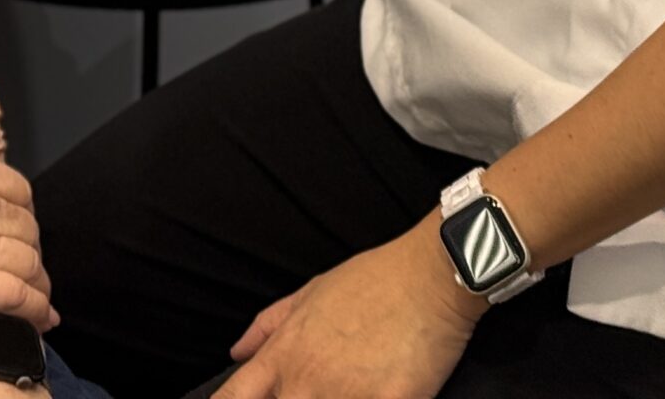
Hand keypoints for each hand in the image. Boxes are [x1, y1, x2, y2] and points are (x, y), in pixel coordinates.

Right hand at [0, 127, 55, 333]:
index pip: (14, 186)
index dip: (21, 209)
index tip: (16, 224)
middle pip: (26, 223)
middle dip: (31, 245)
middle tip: (25, 262)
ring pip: (26, 258)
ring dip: (37, 279)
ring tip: (37, 296)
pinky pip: (15, 295)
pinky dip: (34, 308)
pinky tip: (40, 319)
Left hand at [215, 226, 480, 398]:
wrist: (432, 277)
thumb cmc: (375, 281)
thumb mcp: (311, 292)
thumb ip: (269, 326)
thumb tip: (237, 351)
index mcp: (283, 357)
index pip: (233, 398)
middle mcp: (305, 384)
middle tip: (324, 388)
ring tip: (354, 388)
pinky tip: (383, 393)